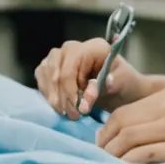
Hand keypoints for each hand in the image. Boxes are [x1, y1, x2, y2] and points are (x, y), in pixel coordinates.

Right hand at [34, 38, 154, 119]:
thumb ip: (108, 85)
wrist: (120, 87)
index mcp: (93, 47)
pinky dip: (47, 93)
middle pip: (56, 70)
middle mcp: (73, 47)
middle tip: (73, 116)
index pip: (71, 66)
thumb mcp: (123, 83)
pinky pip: (41, 76)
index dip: (71, 90)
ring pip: (45, 72)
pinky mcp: (52, 66)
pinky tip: (58, 105)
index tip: (80, 110)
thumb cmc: (123, 83)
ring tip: (66, 113)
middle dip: (62, 96)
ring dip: (53, 96)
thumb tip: (94, 92)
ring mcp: (60, 55)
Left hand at [95, 88, 164, 163]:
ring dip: (114, 156)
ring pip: (129, 139)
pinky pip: (145, 155)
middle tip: (101, 160)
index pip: (123, 113)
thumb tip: (128, 140)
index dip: (107, 131)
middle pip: (121, 124)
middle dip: (106, 144)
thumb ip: (161, 122)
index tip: (103, 146)